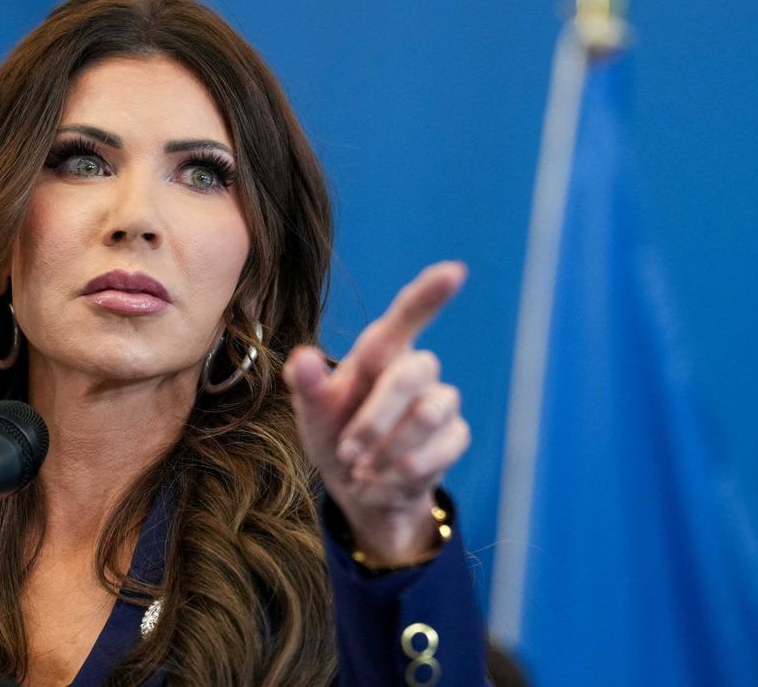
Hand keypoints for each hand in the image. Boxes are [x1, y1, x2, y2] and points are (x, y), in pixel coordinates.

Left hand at [284, 261, 469, 566]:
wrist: (358, 486)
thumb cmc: (335, 433)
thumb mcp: (312, 413)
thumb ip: (307, 385)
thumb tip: (302, 357)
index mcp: (381, 353)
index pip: (407, 315)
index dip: (430, 293)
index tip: (455, 271)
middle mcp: (416, 370)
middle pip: (411, 375)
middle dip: (375, 420)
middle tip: (347, 453)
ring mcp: (440, 402)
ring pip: (429, 414)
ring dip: (388, 450)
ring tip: (361, 471)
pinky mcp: (454, 437)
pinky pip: (442, 450)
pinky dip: (403, 475)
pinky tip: (380, 483)